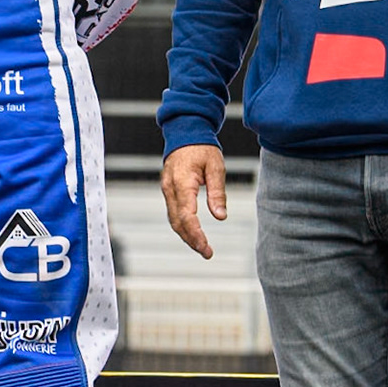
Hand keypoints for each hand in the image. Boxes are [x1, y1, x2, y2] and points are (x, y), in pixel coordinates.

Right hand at [161, 144, 228, 259]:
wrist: (185, 132)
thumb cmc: (202, 148)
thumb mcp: (216, 168)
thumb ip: (217, 193)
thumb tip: (221, 217)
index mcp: (182, 182)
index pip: (186, 216)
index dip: (196, 234)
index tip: (206, 248)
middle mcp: (170, 188)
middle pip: (177, 222)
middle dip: (191, 240)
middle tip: (207, 253)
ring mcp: (167, 189)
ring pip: (173, 219)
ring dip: (186, 235)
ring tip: (202, 247)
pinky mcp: (168, 189)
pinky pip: (173, 212)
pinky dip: (182, 225)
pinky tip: (193, 232)